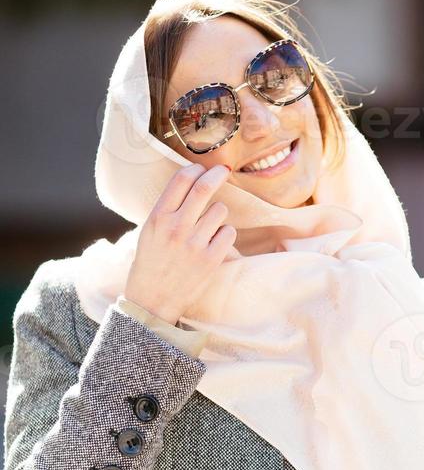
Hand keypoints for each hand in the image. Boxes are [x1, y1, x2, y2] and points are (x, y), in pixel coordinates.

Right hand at [124, 163, 235, 324]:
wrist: (152, 300)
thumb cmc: (150, 263)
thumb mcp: (149, 231)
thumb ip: (167, 209)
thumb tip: (190, 184)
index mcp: (158, 217)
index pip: (181, 180)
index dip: (195, 169)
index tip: (202, 168)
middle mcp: (176, 227)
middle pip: (204, 188)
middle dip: (217, 174)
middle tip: (224, 170)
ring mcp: (195, 244)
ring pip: (220, 210)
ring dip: (218, 213)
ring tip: (208, 226)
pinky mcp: (211, 259)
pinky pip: (228, 232)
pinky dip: (224, 234)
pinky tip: (214, 242)